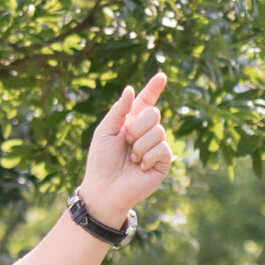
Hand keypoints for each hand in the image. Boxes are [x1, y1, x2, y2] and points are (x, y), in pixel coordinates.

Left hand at [83, 72, 171, 225]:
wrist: (104, 189)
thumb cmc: (101, 161)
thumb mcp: (105, 131)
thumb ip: (118, 111)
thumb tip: (130, 89)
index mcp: (131, 121)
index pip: (146, 101)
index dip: (154, 88)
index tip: (162, 76)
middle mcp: (146, 132)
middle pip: (154, 113)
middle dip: (137, 127)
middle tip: (126, 142)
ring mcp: (156, 146)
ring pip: (158, 131)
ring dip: (140, 145)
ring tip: (132, 158)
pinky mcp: (163, 162)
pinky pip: (162, 148)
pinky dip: (147, 157)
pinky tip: (140, 167)